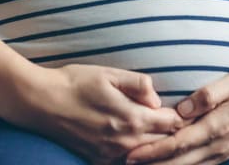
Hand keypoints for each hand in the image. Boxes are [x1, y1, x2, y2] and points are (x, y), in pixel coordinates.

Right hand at [0, 62, 188, 163]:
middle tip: (181, 121)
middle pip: (162, 143)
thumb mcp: (109, 74)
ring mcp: (110, 154)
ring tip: (161, 132)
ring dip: (154, 144)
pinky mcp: (96, 160)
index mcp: (131, 118)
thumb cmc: (75, 82)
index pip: (171, 124)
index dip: (182, 116)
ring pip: (145, 154)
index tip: (188, 110)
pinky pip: (125, 160)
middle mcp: (124, 142)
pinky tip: (137, 141)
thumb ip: (139, 84)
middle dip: (172, 132)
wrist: (40, 102)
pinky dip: (135, 153)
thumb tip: (157, 99)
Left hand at [123, 67, 228, 164]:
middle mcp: (219, 144)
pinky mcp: (227, 151)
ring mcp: (224, 150)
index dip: (154, 150)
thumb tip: (182, 108)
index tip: (133, 153)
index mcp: (217, 126)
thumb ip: (208, 94)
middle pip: (180, 161)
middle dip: (153, 164)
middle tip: (127, 163)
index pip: (179, 142)